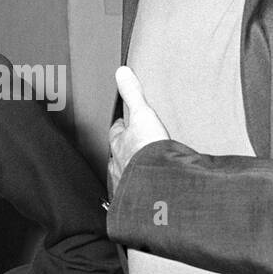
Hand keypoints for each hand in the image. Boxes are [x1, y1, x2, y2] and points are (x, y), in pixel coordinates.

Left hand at [107, 67, 168, 194]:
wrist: (156, 186)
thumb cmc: (148, 152)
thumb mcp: (143, 115)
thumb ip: (133, 94)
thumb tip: (121, 72)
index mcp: (119, 143)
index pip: (116, 131)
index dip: (121, 127)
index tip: (125, 123)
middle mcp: (117, 164)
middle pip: (119, 154)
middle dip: (126, 151)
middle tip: (135, 148)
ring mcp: (124, 183)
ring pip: (125, 174)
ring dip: (131, 171)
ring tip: (142, 171)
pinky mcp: (134, 200)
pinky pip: (134, 194)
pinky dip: (139, 191)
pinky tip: (147, 192)